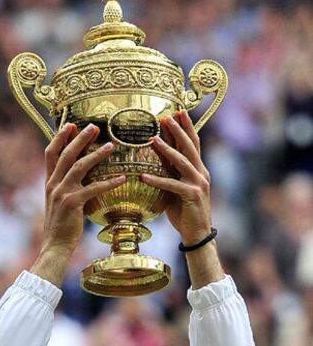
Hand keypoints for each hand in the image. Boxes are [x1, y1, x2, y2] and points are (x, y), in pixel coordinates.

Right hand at [31, 123, 125, 286]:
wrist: (54, 246)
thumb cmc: (61, 228)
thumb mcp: (59, 204)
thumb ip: (66, 189)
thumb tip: (82, 180)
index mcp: (49, 183)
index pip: (50, 153)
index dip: (59, 137)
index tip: (70, 124)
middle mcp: (53, 184)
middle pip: (66, 154)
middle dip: (80, 138)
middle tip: (94, 126)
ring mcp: (62, 193)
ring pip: (79, 166)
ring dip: (96, 154)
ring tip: (111, 146)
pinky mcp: (73, 203)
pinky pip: (93, 188)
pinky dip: (108, 182)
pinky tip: (122, 179)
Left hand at [140, 110, 211, 245]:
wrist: (197, 234)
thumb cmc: (184, 212)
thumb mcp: (175, 189)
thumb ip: (168, 174)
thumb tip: (152, 162)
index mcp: (198, 170)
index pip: (193, 143)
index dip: (186, 127)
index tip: (177, 112)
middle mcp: (201, 173)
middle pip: (190, 146)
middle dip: (178, 130)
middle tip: (167, 116)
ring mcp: (198, 184)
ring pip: (182, 161)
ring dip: (167, 148)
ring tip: (153, 138)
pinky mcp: (192, 195)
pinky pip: (172, 184)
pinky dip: (157, 180)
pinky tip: (143, 176)